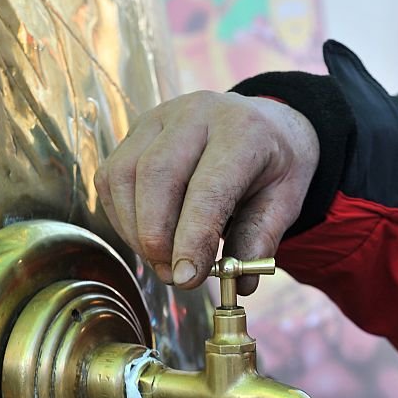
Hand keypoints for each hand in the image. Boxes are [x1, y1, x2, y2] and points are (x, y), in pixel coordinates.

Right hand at [94, 92, 318, 290]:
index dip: (192, 238)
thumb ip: (260, 239)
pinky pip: (111, 178)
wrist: (261, 124)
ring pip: (125, 175)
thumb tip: (238, 282)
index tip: (187, 278)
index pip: (208, 187)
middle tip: (173, 275)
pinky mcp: (135, 132)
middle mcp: (196, 114)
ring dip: (136, 230)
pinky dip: (122, 218)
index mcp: (242, 130)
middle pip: (156, 175)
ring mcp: (159, 119)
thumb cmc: (271, 165)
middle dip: (156, 237)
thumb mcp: (285, 201)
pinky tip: (147, 237)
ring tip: (163, 260)